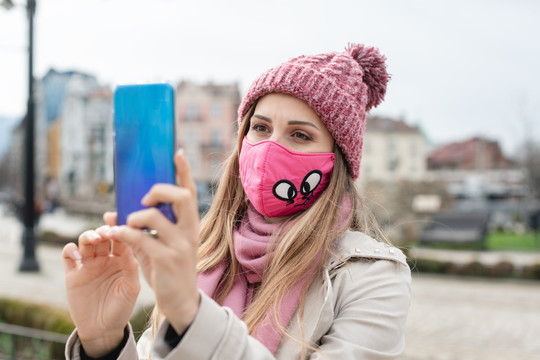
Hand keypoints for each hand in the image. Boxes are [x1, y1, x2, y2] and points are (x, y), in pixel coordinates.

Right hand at [62, 214, 139, 357]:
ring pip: (86, 242)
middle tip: (106, 231)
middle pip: (102, 236)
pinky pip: (67, 256)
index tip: (120, 221)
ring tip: (94, 239)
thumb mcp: (131, 288)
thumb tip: (131, 245)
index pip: (120, 238)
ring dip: (89, 236)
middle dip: (104, 229)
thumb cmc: (122, 308)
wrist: (103, 330)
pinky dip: (70, 250)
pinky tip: (78, 255)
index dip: (119, 228)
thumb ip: (131, 267)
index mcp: (121, 259)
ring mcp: (88, 265)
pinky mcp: (73, 274)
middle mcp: (104, 259)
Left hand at [111, 149, 200, 333]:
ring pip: (157, 216)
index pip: (190, 192)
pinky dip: (124, 233)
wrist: (180, 302)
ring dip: (135, 215)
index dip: (184, 172)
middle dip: (160, 189)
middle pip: (182, 197)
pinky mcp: (168, 260)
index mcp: (189, 225)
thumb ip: (142, 229)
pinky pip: (142, 238)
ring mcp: (181, 246)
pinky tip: (115, 233)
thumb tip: (113, 213)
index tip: (178, 152)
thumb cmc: (167, 270)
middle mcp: (189, 232)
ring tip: (128, 223)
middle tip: (144, 198)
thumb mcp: (158, 246)